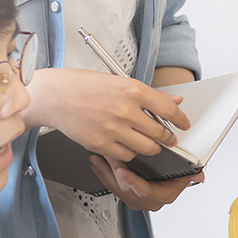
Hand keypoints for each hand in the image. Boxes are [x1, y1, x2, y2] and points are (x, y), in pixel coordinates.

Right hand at [23, 67, 190, 161]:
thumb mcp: (120, 82)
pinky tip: (125, 143)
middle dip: (167, 138)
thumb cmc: (83, 86)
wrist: (53, 95)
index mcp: (133, 90)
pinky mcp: (100, 144)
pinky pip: (126, 155)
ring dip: (150, 147)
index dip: (181, 120)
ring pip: (146, 148)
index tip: (184, 124)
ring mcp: (113, 129)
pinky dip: (129, 152)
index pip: (169, 110)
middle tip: (167, 138)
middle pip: (160, 133)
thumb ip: (150, 95)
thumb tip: (175, 102)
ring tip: (147, 141)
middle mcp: (125, 110)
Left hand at [89, 154, 202, 211]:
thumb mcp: (183, 177)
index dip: (132, 181)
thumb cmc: (172, 182)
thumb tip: (198, 174)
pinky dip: (102, 174)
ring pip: (116, 187)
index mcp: (161, 196)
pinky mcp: (124, 196)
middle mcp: (147, 201)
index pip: (145, 191)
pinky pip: (110, 186)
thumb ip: (189, 174)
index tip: (122, 171)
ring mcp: (134, 199)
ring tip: (99, 157)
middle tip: (108, 155)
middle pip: (126, 187)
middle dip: (115, 170)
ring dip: (105, 171)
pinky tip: (97, 164)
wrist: (162, 190)